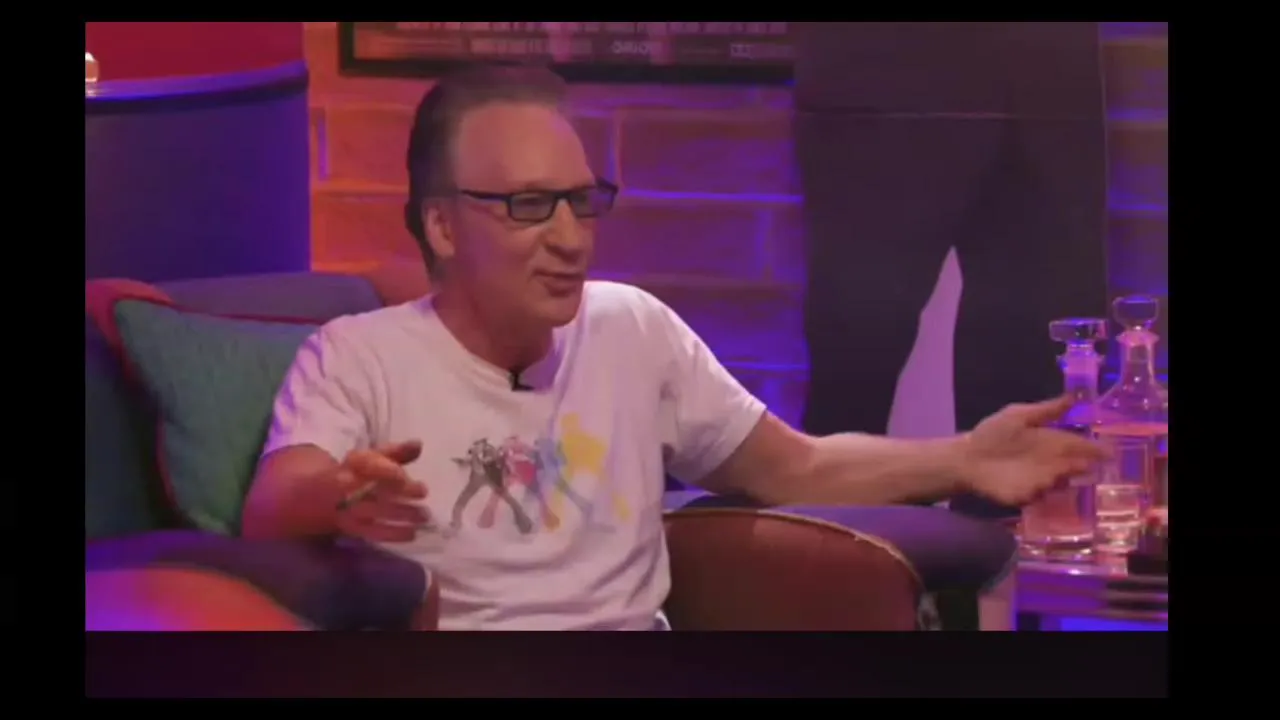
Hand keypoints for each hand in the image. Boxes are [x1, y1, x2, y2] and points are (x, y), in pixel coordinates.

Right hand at [334, 440, 428, 542]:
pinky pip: (373, 533)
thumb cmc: (359, 473)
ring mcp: (349, 510)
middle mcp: (348, 486)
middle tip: (424, 492)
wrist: (325, 496)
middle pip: (374, 489)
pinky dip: (393, 534)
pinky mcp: (353, 529)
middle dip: (400, 492)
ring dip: (402, 514)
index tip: (403, 475)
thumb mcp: (375, 457)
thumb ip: (398, 452)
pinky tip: (412, 533)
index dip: (385, 470)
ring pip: (376, 512)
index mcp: (354, 464)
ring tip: (425, 514)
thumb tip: (418, 444)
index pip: (367, 465)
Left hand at [958, 396, 1108, 506]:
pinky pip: (1043, 496)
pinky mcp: (1027, 496)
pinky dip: (1048, 492)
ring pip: (1062, 481)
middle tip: (1100, 464)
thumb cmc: (991, 434)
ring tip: (1074, 471)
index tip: (1111, 450)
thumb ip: (1046, 410)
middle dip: (1087, 465)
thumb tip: (1075, 396)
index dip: (1094, 448)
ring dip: (1068, 478)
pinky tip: (1050, 485)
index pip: (1078, 445)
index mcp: (1050, 441)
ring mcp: (1040, 481)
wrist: (966, 457)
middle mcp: (1050, 462)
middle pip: (1075, 465)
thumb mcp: (1018, 416)